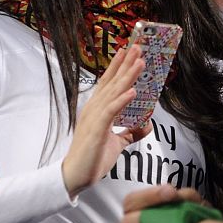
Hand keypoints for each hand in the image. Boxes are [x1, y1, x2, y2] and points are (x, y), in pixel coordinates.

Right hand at [62, 46, 150, 196]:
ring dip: (128, 76)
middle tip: (138, 46)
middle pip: (113, 81)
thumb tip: (146, 125)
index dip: (119, 66)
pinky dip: (121, 100)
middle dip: (126, 63)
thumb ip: (130, 132)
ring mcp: (94, 118)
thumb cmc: (93, 158)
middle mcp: (94, 109)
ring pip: (113, 92)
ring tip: (140, 61)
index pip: (109, 83)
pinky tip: (132, 91)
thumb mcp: (117, 142)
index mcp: (97, 109)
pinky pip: (110, 112)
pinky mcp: (96, 130)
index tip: (129, 51)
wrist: (76, 176)